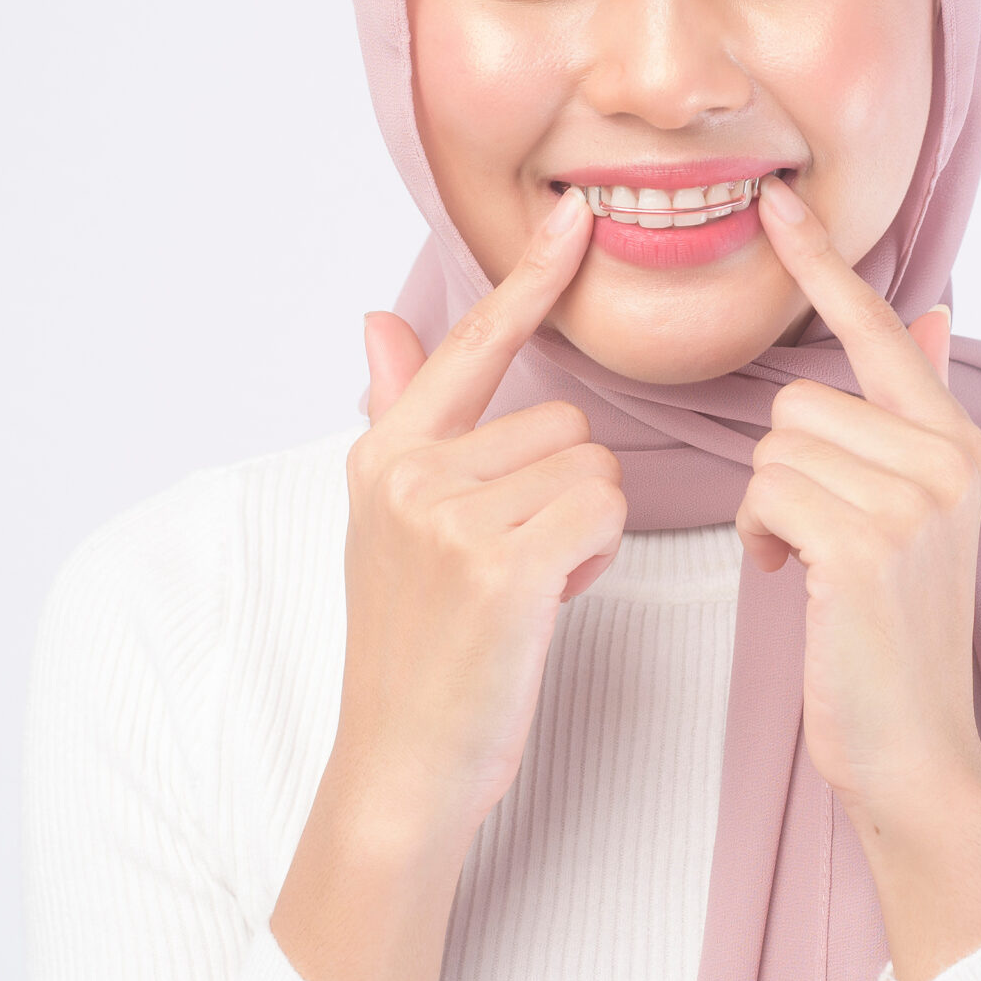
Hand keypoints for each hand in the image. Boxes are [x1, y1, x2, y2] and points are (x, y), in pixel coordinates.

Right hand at [273, 188, 625, 980]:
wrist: (402, 764)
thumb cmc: (417, 649)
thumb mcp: (389, 525)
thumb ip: (398, 415)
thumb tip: (374, 320)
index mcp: (383, 452)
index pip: (472, 342)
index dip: (530, 278)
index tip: (574, 216)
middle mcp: (408, 471)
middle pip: (567, 423)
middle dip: (569, 492)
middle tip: (520, 563)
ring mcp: (450, 516)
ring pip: (596, 469)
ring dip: (587, 529)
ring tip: (528, 588)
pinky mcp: (500, 564)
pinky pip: (605, 511)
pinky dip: (598, 556)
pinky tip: (552, 601)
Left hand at [739, 173, 980, 980]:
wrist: (912, 750)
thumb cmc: (892, 634)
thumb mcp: (921, 512)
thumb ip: (920, 408)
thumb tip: (938, 313)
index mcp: (955, 440)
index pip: (881, 329)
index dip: (824, 266)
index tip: (779, 202)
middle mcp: (945, 457)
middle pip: (799, 399)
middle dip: (779, 467)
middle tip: (808, 538)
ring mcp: (912, 499)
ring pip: (774, 445)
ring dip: (766, 507)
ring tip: (807, 566)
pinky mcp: (866, 541)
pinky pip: (766, 489)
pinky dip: (760, 533)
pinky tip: (793, 580)